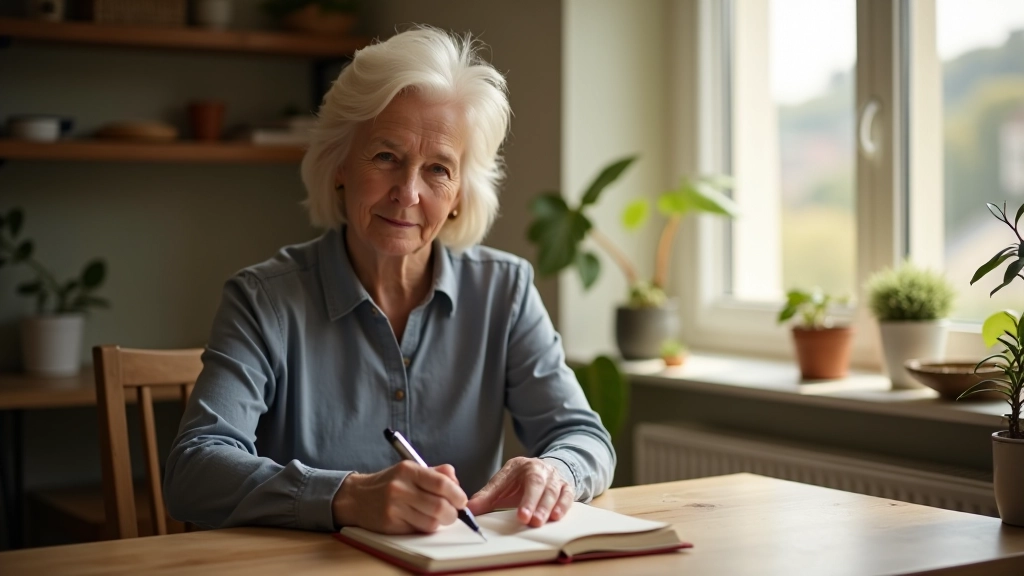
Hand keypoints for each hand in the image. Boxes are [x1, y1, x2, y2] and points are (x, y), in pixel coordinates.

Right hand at [332, 461, 466, 533]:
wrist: (357, 497)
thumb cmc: (389, 483)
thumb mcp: (410, 470)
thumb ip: (436, 473)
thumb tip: (456, 482)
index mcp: (408, 470)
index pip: (441, 483)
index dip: (457, 494)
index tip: (461, 500)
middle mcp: (400, 488)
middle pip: (439, 506)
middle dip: (452, 513)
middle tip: (452, 513)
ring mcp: (394, 507)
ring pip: (431, 522)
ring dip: (440, 522)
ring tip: (438, 517)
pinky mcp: (390, 524)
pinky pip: (418, 530)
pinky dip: (426, 527)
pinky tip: (422, 520)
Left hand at [467, 457, 573, 526]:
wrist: (543, 470)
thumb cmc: (519, 481)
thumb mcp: (501, 485)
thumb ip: (486, 497)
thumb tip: (468, 510)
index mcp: (521, 466)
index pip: (519, 480)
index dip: (520, 497)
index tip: (519, 515)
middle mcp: (540, 469)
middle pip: (539, 485)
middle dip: (535, 503)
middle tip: (530, 521)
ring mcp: (555, 478)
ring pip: (554, 491)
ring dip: (548, 507)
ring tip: (540, 522)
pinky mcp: (566, 487)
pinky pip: (568, 496)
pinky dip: (564, 506)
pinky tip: (557, 517)